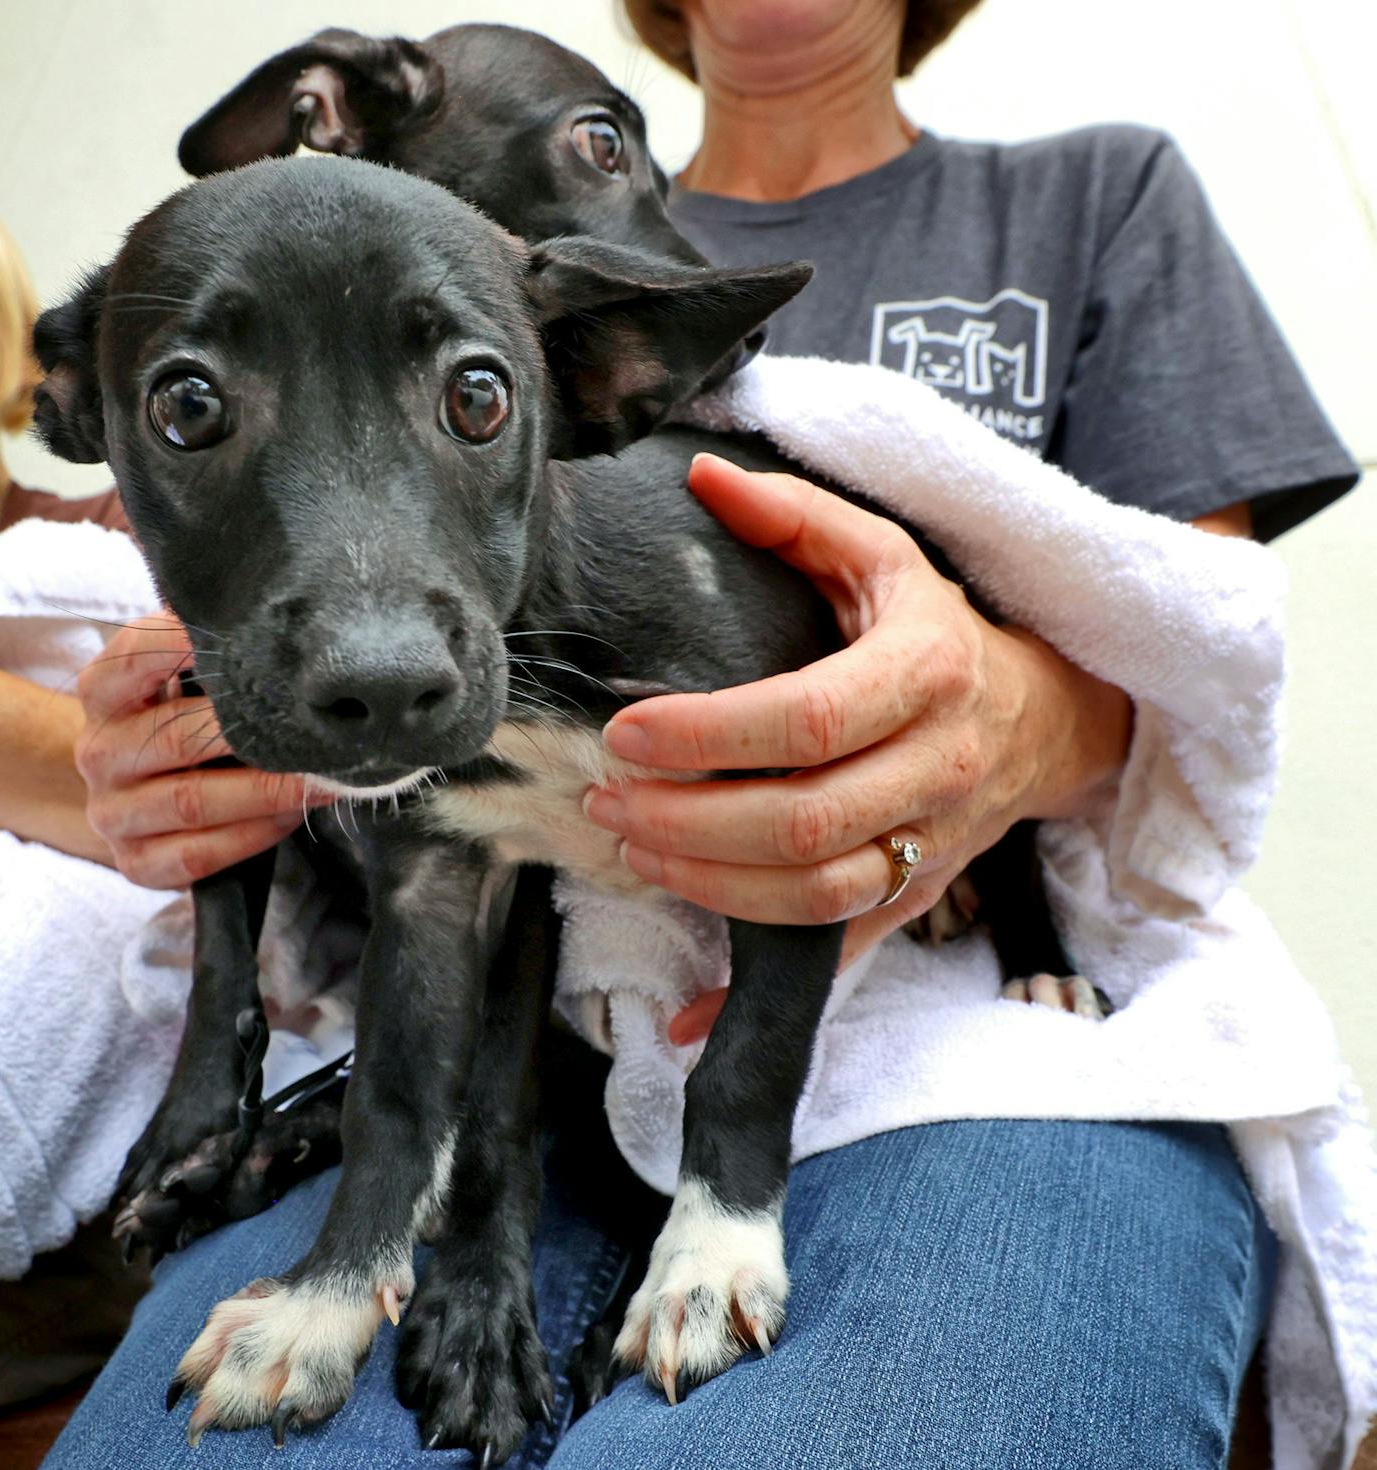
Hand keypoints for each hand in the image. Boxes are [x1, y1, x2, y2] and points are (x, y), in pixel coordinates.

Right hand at [74, 613, 323, 888]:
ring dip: (266, 790)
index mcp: (102, 691)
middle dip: (255, 731)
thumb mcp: (181, 675)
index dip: (188, 642)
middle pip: (177, 737)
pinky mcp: (134, 863)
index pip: (137, 655)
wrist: (139, 791)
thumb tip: (280, 615)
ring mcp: (111, 812)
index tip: (253, 631)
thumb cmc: (181, 716)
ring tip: (323, 776)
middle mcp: (98, 751)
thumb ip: (210, 648)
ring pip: (191, 801)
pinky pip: (196, 854)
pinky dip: (251, 835)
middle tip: (319, 723)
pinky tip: (290, 817)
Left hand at [581, 454, 1131, 1040]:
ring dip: (707, 885)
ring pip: (814, 895)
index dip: (710, 734)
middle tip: (606, 800)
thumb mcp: (882, 554)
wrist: (1046, 715)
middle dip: (688, 820)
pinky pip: (835, 954)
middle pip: (803, 822)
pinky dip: (756, 992)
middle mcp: (936, 768)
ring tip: (627, 847)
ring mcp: (929, 843)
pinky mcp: (912, 896)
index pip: (809, 718)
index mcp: (927, 673)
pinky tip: (684, 1016)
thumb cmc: (936, 626)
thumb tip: (699, 476)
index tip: (625, 733)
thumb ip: (794, 515)